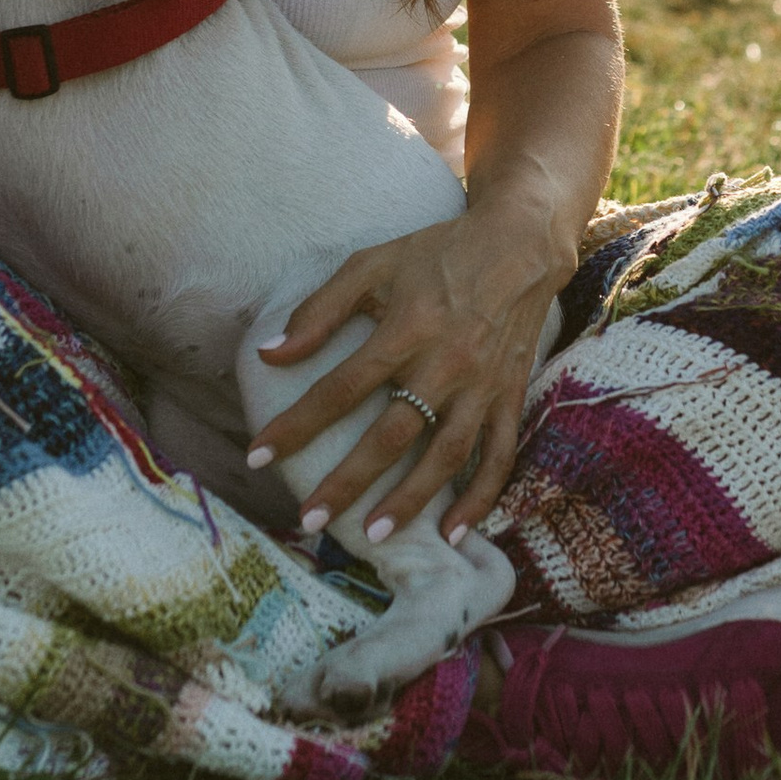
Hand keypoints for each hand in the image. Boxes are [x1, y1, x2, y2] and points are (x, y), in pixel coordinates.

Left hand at [249, 199, 569, 540]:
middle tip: (310, 519)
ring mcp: (483, 385)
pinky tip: (453, 531)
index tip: (258, 455)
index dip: (298, 424)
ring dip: (411, 499)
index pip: (342, 387)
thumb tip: (271, 354)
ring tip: (375, 534)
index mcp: (407, 328)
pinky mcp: (510, 396)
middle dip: (349, 481)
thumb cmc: (437, 254)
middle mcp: (446, 363)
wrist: (522, 245)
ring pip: (446, 455)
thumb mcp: (373, 264)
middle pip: (392, 434)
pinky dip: (480, 497)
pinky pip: (499, 456)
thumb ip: (320, 310)